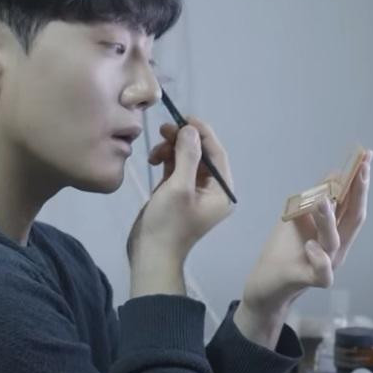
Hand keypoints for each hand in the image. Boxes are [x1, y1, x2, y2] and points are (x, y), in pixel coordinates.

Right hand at [127, 118, 234, 296]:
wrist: (149, 255)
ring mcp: (194, 193)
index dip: (203, 133)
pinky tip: (153, 158)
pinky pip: (176, 169)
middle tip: (164, 129)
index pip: (217, 154)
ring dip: (172, 149)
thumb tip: (191, 129)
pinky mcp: (177, 194)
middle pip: (202, 155)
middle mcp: (212, 191)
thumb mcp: (179, 187)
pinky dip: (166, 160)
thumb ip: (187, 156)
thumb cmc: (168, 223)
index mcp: (222, 192)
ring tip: (154, 149)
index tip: (185, 117)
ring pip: (186, 160)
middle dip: (184, 140)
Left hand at [236, 150, 372, 346]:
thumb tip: (335, 174)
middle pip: (354, 218)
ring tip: (322, 202)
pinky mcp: (310, 280)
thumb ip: (316, 198)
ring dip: (328, 220)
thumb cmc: (284, 250)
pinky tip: (311, 246)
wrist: (264, 283)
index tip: (367, 155)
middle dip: (359, 192)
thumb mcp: (299, 218)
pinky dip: (320, 260)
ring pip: (335, 241)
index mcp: (335, 229)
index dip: (360, 180)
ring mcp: (326, 264)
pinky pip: (323, 273)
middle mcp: (336, 246)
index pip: (352, 202)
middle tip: (361, 168)